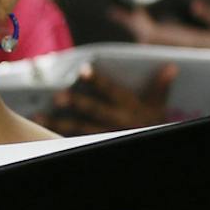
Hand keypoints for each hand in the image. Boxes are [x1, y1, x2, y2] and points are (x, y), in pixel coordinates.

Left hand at [44, 61, 175, 136]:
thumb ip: (160, 86)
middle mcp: (116, 121)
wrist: (154, 141)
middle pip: (93, 111)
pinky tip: (41, 133)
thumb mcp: (158, 105)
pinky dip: (57, 136)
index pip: (112, 91)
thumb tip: (171, 66)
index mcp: (129, 107)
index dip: (98, 80)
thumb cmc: (152, 122)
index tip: (83, 70)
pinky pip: (74, 140)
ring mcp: (104, 134)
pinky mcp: (94, 143)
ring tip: (39, 115)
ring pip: (78, 128)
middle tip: (57, 96)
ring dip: (58, 123)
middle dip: (76, 103)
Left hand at [113, 0, 209, 50]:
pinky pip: (162, 51)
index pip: (154, 33)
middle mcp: (182, 53)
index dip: (139, 22)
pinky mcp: (186, 60)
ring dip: (140, 32)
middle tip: (116, 12)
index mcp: (189, 43)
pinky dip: (151, 40)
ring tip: (129, 19)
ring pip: (153, 47)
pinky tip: (146, 34)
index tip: (128, 9)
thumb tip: (195, 4)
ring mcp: (183, 57)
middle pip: (148, 39)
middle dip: (134, 24)